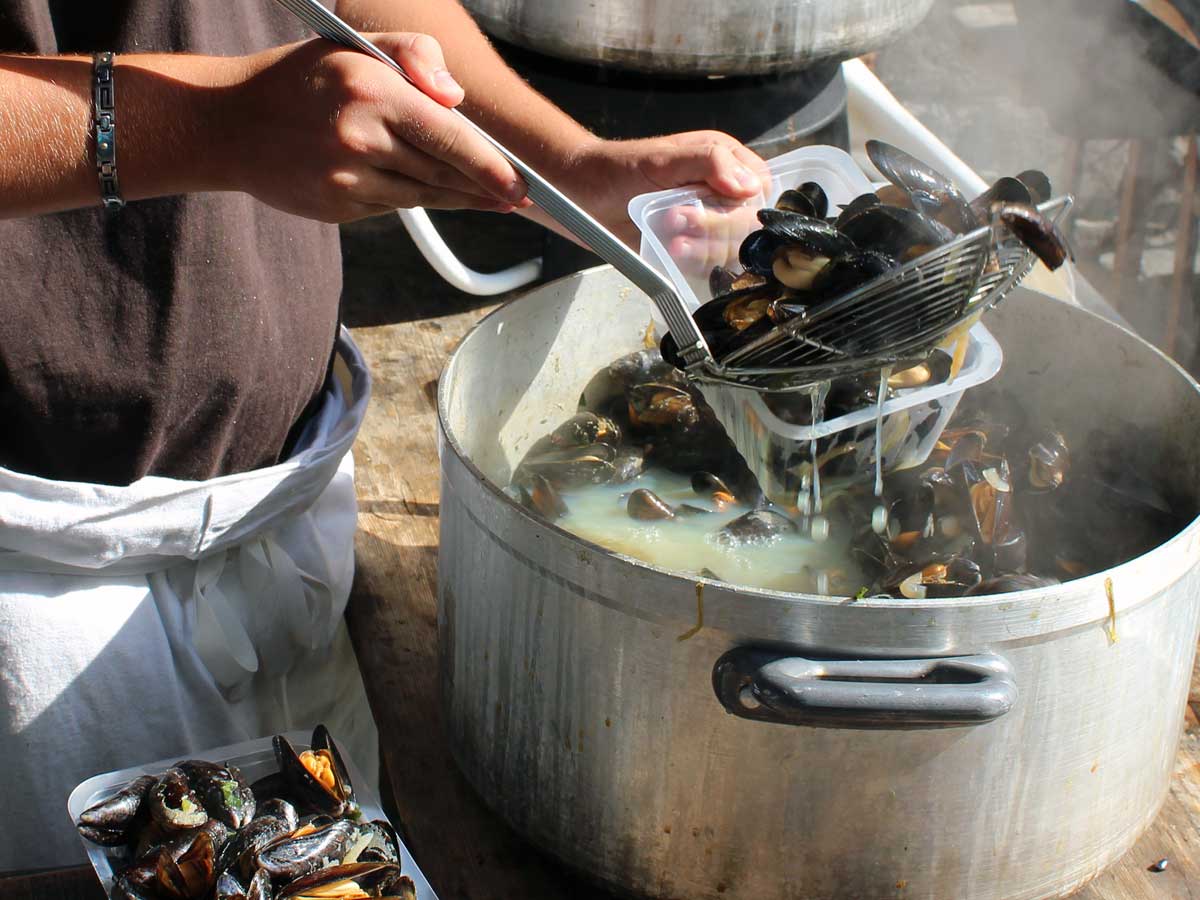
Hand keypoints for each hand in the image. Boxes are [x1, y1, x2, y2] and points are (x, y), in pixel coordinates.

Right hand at [227, 35, 531, 222]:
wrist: (229, 123)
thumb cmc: (303, 79)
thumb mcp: (356, 45)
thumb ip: (416, 55)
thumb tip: (458, 100)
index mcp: (372, 91)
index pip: (449, 137)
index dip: (490, 167)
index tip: (520, 185)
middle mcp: (360, 138)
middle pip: (443, 174)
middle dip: (486, 189)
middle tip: (519, 198)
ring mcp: (346, 179)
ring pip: (422, 196)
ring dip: (459, 200)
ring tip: (490, 200)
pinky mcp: (338, 208)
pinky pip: (391, 206)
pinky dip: (413, 198)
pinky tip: (431, 194)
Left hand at [557, 132, 771, 263]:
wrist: (583, 196)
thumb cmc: (620, 168)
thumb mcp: (665, 159)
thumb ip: (709, 163)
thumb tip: (749, 187)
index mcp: (726, 162)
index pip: (759, 189)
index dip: (742, 203)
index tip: (709, 205)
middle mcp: (722, 193)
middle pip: (748, 223)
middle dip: (716, 227)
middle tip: (677, 220)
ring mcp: (708, 224)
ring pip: (732, 248)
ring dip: (705, 248)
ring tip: (672, 240)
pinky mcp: (692, 249)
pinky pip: (712, 266)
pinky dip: (697, 264)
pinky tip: (674, 253)